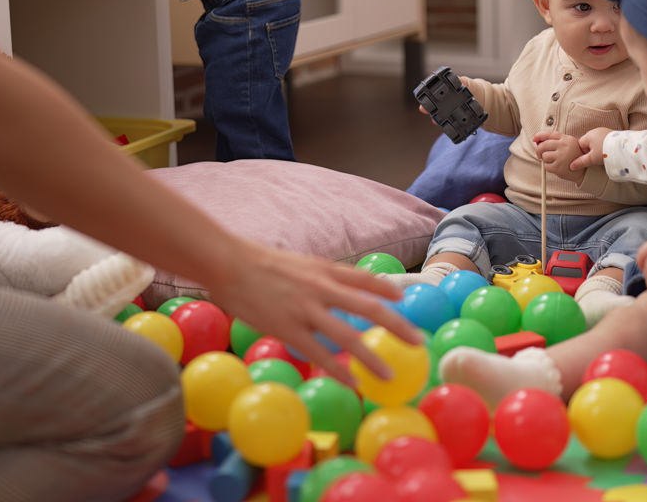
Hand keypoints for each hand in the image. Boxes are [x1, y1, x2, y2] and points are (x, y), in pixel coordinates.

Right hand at [204, 243, 420, 385]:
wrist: (228, 263)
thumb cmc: (257, 263)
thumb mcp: (296, 263)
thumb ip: (317, 276)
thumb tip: (334, 289)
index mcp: (323, 269)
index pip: (363, 278)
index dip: (386, 288)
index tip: (404, 297)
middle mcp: (321, 287)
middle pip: (368, 308)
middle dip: (397, 326)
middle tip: (418, 342)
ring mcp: (306, 308)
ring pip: (348, 335)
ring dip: (371, 357)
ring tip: (388, 375)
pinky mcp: (288, 328)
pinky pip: (318, 352)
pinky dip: (337, 369)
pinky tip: (351, 383)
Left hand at [531, 131, 584, 183]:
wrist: (585, 171)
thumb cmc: (574, 157)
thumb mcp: (568, 145)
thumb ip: (555, 141)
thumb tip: (537, 141)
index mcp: (566, 139)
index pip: (549, 134)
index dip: (539, 136)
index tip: (534, 139)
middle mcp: (564, 146)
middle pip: (543, 146)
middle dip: (538, 150)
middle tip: (540, 154)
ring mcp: (561, 157)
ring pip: (544, 156)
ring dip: (545, 160)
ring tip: (554, 161)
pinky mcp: (558, 167)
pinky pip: (546, 166)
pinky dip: (548, 167)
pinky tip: (556, 167)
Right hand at [570, 127, 612, 171]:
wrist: (624, 147)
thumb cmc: (606, 151)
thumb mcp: (592, 159)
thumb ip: (581, 162)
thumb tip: (571, 167)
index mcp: (588, 135)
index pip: (580, 145)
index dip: (582, 154)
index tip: (589, 160)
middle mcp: (595, 131)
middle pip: (588, 143)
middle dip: (590, 151)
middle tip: (596, 159)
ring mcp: (604, 131)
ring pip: (596, 142)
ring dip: (598, 149)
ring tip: (603, 156)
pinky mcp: (612, 133)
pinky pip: (604, 140)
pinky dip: (604, 146)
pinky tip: (608, 152)